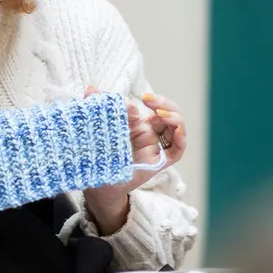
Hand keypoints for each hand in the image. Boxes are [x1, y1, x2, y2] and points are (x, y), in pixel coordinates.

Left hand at [82, 88, 187, 232]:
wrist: (99, 183)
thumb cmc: (100, 155)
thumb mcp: (99, 129)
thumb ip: (97, 108)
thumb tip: (91, 89)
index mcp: (140, 124)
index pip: (155, 106)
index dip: (154, 100)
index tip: (142, 98)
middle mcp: (151, 134)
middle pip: (169, 114)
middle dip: (164, 104)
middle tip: (150, 101)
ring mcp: (156, 147)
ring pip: (176, 129)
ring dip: (174, 119)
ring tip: (162, 115)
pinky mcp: (158, 162)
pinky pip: (176, 152)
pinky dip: (180, 140)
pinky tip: (177, 132)